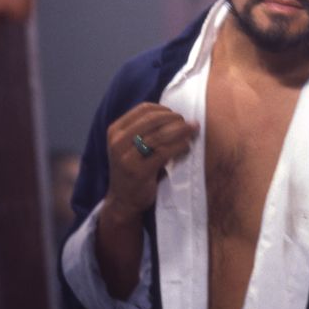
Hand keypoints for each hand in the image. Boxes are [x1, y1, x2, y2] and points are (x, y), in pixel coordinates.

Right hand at [103, 102, 198, 217]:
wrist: (123, 200)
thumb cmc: (133, 168)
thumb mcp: (130, 145)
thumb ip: (145, 129)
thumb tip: (176, 114)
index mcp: (115, 131)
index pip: (143, 109)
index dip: (164, 109)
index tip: (176, 115)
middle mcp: (118, 141)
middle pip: (153, 119)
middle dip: (174, 118)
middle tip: (188, 123)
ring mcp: (126, 157)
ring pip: (160, 135)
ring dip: (181, 130)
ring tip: (192, 131)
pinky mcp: (138, 171)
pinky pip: (165, 153)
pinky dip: (180, 146)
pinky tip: (187, 147)